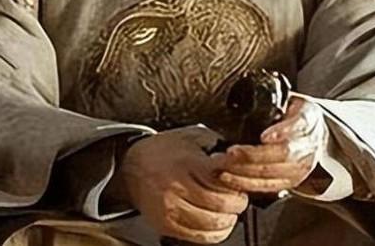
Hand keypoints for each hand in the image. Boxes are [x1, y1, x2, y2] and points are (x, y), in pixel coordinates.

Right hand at [115, 126, 248, 243]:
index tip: (244, 180)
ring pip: (212, 222)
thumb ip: (213, 142)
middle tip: (240, 199)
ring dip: (229, 219)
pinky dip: (216, 234)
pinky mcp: (166, 224)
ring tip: (231, 212)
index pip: (223, 175)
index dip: (239, 180)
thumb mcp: (187, 138)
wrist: (130, 168)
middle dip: (238, 203)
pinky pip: (199, 236)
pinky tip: (219, 225)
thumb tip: (239, 153)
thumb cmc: (162, 152)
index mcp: (186, 163)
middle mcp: (177, 186)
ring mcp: (170, 207)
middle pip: (221, 203)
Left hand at [218, 97, 326, 193]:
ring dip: (244, 173)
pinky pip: (267, 187)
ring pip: (273, 175)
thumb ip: (275, 99)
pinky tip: (227, 177)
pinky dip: (245, 184)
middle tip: (228, 153)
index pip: (297, 127)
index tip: (264, 136)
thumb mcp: (291, 99)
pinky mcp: (291, 182)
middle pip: (282, 156)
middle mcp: (308, 147)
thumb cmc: (297, 114)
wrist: (318, 135)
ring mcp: (300, 168)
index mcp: (308, 120)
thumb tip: (248, 94)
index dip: (281, 133)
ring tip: (221, 166)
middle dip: (252, 157)